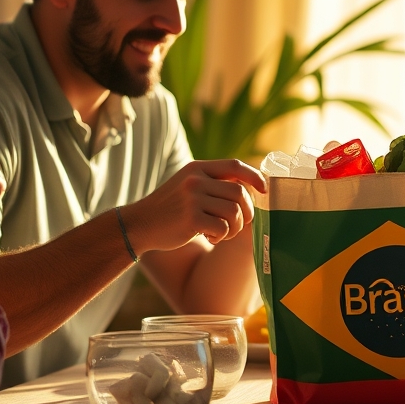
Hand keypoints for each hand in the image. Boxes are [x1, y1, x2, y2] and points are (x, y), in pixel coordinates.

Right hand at [125, 159, 266, 250]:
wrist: (140, 224)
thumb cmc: (170, 209)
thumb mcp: (188, 186)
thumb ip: (213, 183)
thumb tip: (250, 188)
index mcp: (197, 168)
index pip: (235, 165)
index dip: (255, 176)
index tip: (265, 189)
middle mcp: (196, 179)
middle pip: (239, 192)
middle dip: (246, 212)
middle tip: (236, 225)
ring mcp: (192, 198)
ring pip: (234, 211)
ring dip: (234, 228)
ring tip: (222, 233)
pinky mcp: (190, 218)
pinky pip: (222, 227)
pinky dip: (221, 237)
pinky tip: (210, 238)